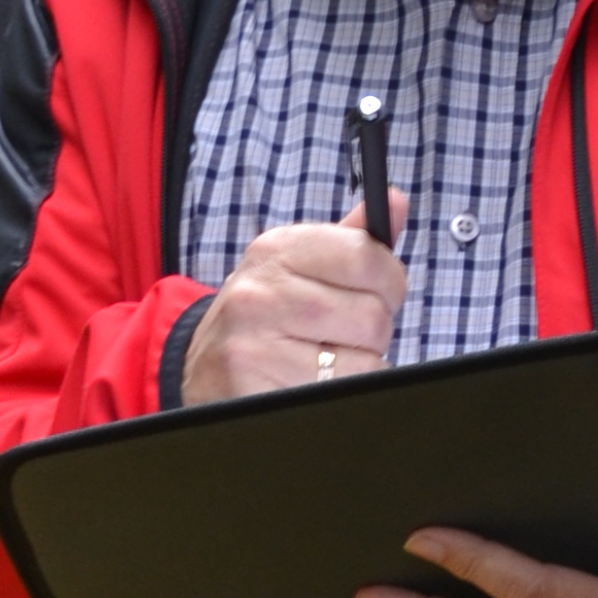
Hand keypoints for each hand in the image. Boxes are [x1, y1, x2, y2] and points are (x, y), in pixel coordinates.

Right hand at [179, 194, 408, 403]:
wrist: (200, 371)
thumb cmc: (265, 318)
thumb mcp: (298, 269)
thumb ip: (351, 240)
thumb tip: (397, 201)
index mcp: (277, 251)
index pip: (367, 257)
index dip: (387, 283)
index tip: (371, 294)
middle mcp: (261, 293)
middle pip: (373, 316)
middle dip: (372, 334)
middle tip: (339, 337)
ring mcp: (255, 345)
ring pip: (366, 362)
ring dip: (359, 369)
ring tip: (322, 363)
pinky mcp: (259, 391)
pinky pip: (342, 395)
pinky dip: (341, 395)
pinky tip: (311, 385)